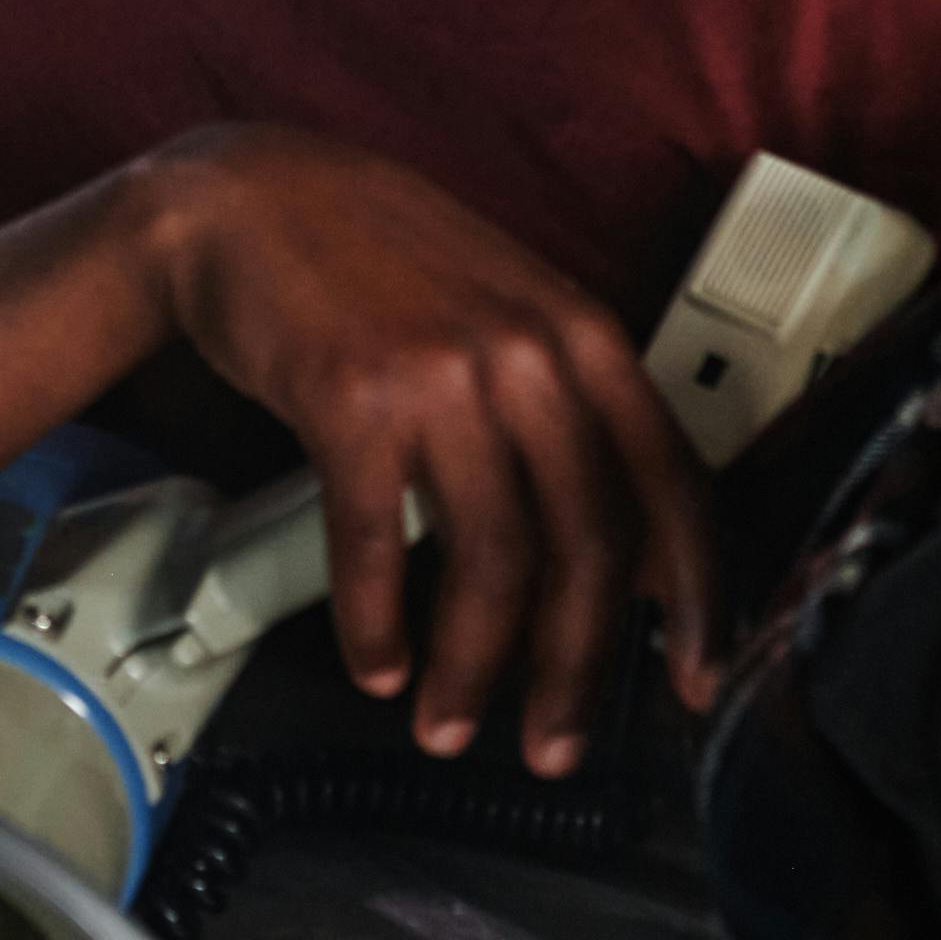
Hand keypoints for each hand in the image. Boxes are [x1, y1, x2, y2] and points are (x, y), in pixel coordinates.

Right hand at [129, 125, 716, 769]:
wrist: (247, 198)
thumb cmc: (377, 256)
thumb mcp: (504, 303)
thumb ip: (567, 402)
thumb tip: (620, 543)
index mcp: (580, 331)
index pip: (671, 482)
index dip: (692, 595)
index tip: (692, 676)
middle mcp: (525, 351)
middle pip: (585, 544)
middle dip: (572, 668)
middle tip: (553, 743)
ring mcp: (440, 374)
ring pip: (490, 561)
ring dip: (469, 668)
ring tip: (446, 722)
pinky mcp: (351, 401)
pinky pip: (374, 547)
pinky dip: (376, 626)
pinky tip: (376, 663)